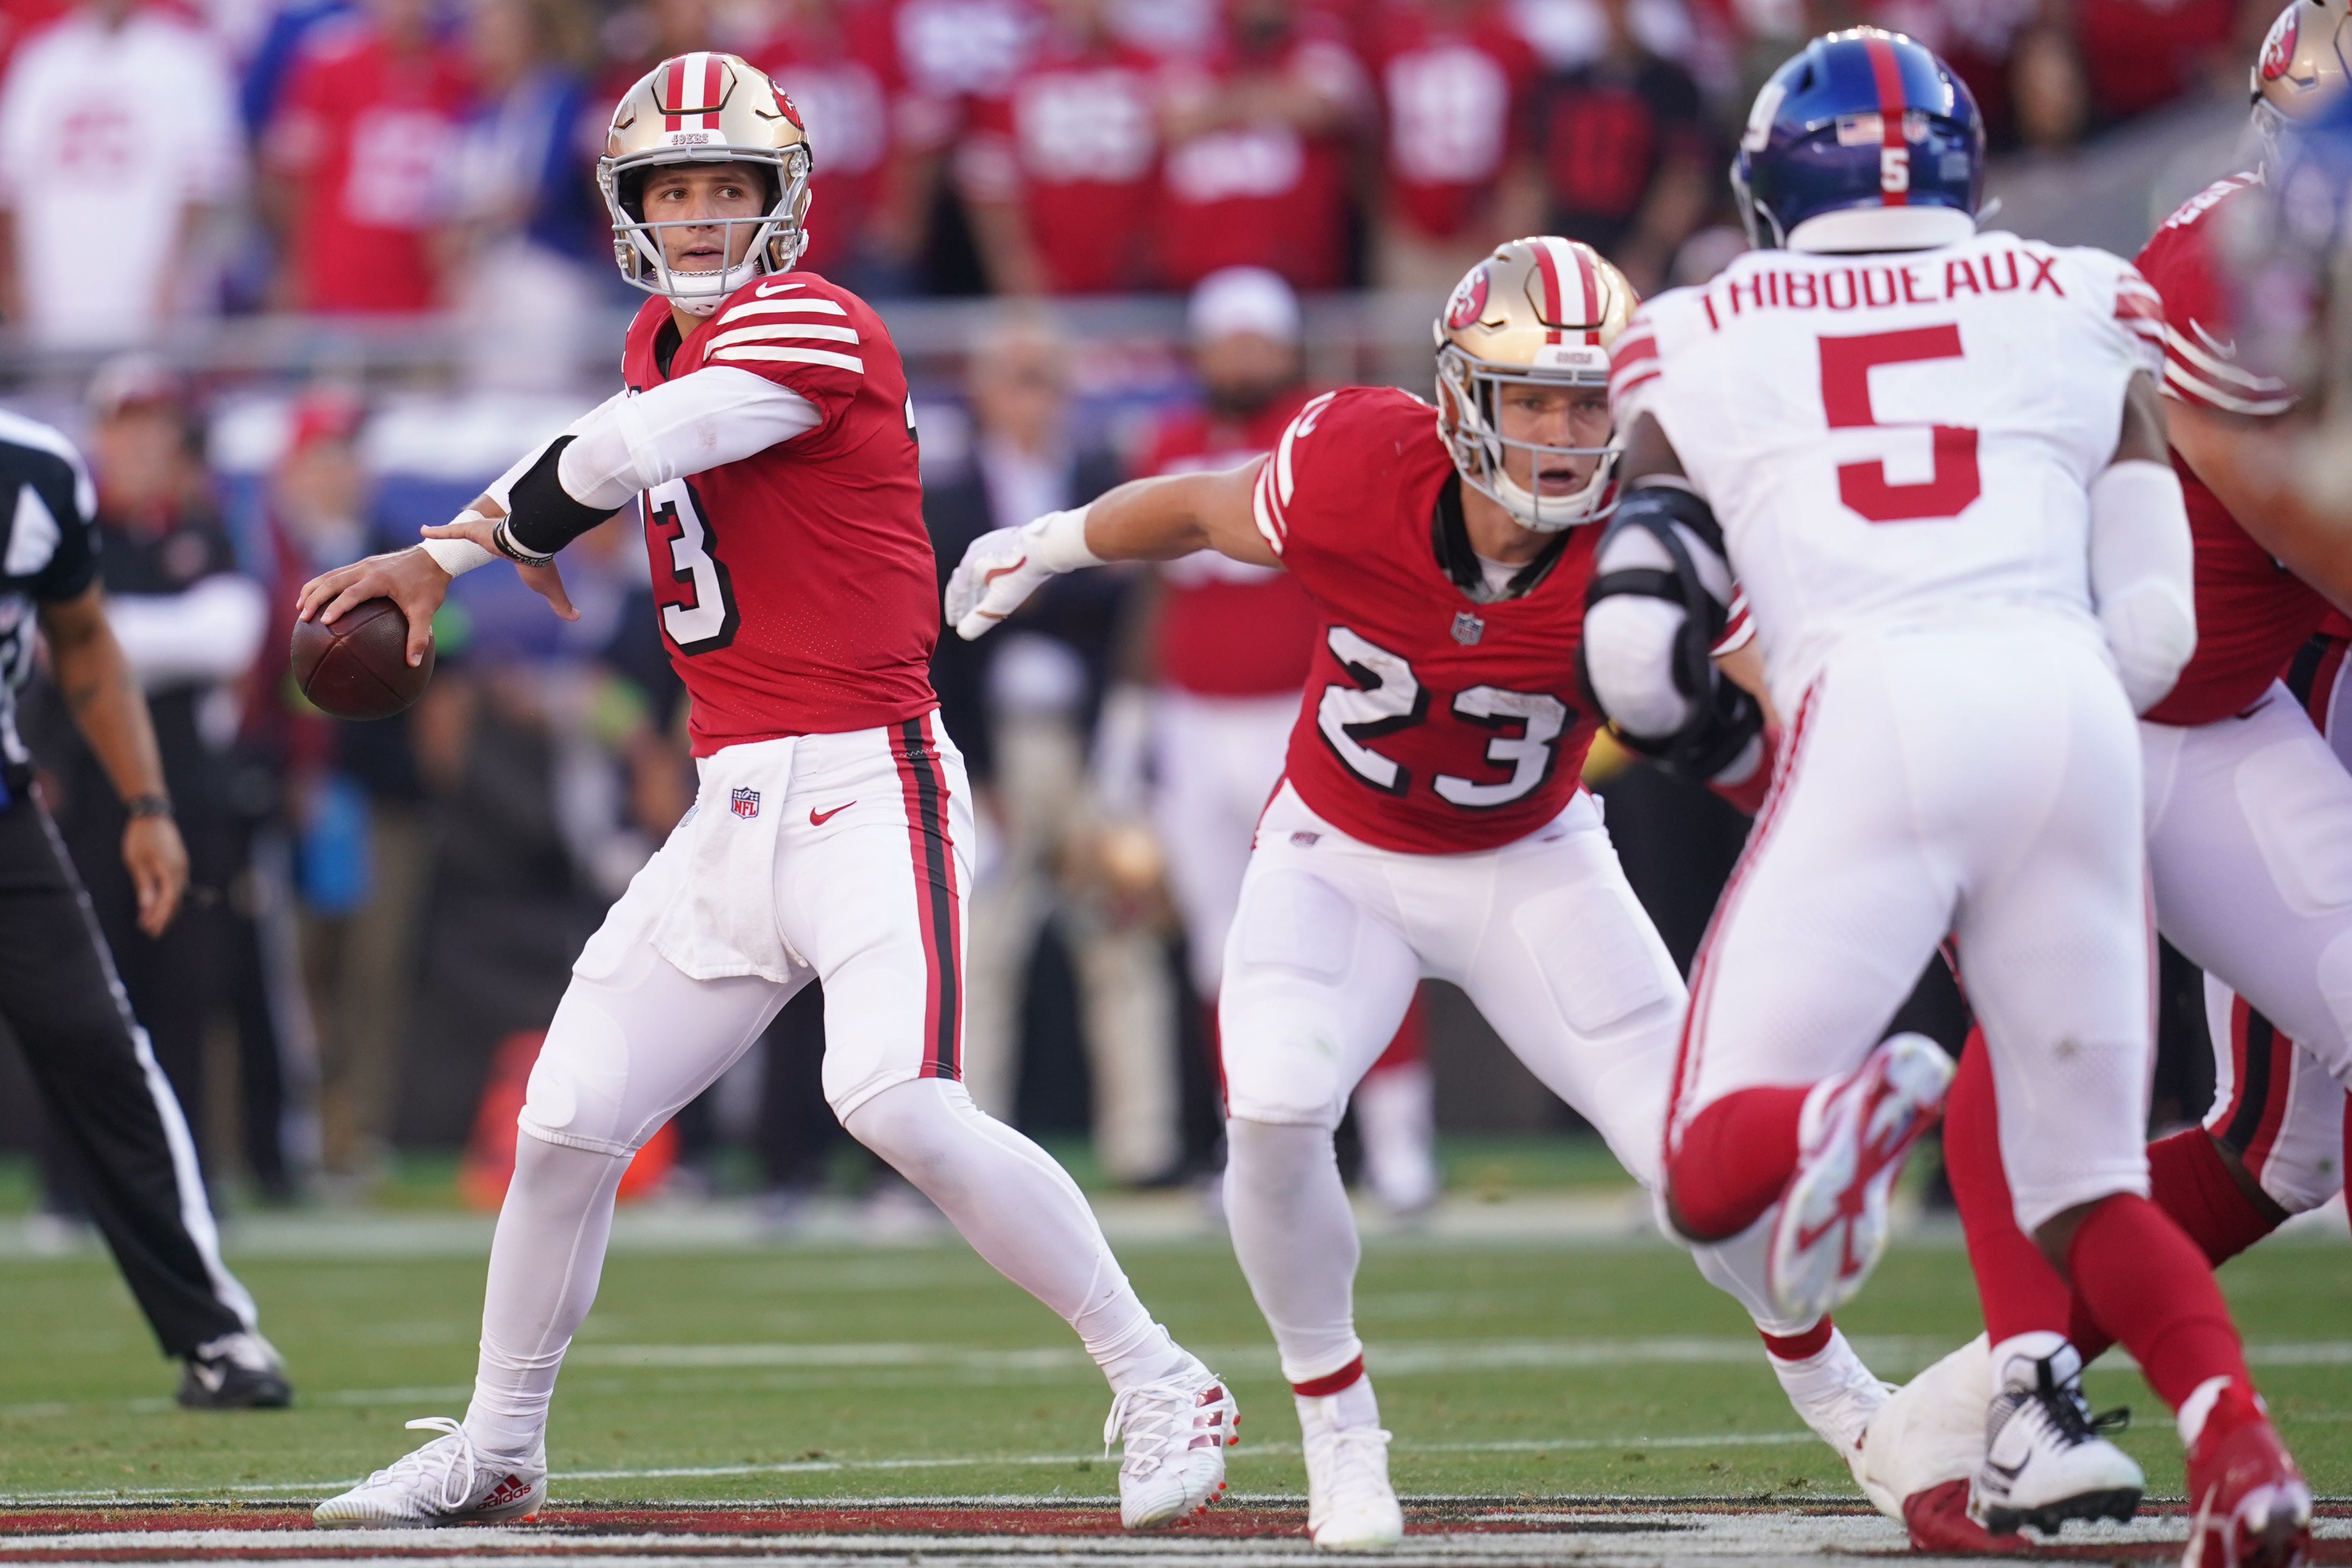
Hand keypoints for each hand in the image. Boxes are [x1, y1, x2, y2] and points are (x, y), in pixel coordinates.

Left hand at [121, 814, 187, 936]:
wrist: (153, 814)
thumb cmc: (141, 837)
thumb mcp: (136, 862)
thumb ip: (143, 885)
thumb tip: (147, 907)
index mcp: (171, 870)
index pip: (168, 901)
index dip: (159, 917)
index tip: (148, 929)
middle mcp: (181, 870)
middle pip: (176, 901)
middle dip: (163, 917)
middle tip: (150, 932)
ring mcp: (182, 866)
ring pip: (177, 894)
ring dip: (165, 908)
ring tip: (151, 921)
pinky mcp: (179, 863)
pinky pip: (176, 885)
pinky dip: (167, 897)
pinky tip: (157, 902)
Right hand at [297, 547, 454, 667]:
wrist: (435, 558)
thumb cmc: (430, 586)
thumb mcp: (427, 612)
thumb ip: (419, 637)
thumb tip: (413, 664)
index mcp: (379, 578)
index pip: (352, 593)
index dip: (337, 606)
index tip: (324, 621)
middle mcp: (366, 568)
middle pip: (332, 580)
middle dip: (314, 597)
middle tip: (303, 616)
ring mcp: (363, 564)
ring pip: (330, 575)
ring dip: (313, 589)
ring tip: (300, 607)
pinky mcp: (364, 565)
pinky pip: (337, 574)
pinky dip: (323, 584)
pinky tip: (317, 599)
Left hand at [423, 508, 577, 624]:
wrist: (531, 546)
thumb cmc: (540, 566)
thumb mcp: (550, 589)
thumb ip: (560, 603)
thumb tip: (578, 618)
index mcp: (511, 552)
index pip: (503, 551)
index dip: (499, 550)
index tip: (498, 551)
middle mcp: (495, 541)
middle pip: (479, 539)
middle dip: (469, 537)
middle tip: (459, 542)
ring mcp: (483, 534)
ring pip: (462, 533)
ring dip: (449, 533)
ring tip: (432, 534)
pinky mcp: (472, 530)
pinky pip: (451, 531)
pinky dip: (437, 531)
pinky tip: (423, 530)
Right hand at [944, 521, 1058, 640]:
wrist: (1046, 543)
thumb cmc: (1022, 573)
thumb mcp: (1001, 601)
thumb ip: (980, 618)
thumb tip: (964, 633)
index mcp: (970, 565)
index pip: (956, 592)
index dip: (954, 609)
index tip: (953, 623)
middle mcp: (975, 551)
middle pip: (965, 580)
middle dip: (963, 600)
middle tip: (962, 615)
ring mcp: (990, 542)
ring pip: (978, 570)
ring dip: (976, 589)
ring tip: (979, 603)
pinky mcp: (1004, 539)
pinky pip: (990, 562)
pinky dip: (988, 577)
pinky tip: (996, 584)